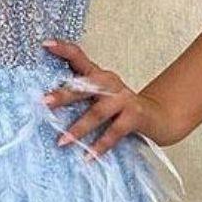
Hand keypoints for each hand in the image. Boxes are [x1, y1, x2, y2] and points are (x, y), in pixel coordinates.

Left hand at [41, 39, 181, 157]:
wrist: (158, 117)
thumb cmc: (120, 108)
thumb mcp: (99, 96)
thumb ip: (78, 95)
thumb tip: (45, 103)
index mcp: (98, 75)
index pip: (79, 57)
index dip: (63, 49)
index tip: (45, 44)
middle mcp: (110, 83)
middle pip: (84, 86)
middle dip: (63, 95)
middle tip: (43, 102)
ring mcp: (123, 99)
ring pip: (97, 113)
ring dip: (78, 128)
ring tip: (61, 141)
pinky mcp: (134, 116)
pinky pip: (114, 132)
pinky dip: (100, 145)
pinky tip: (88, 156)